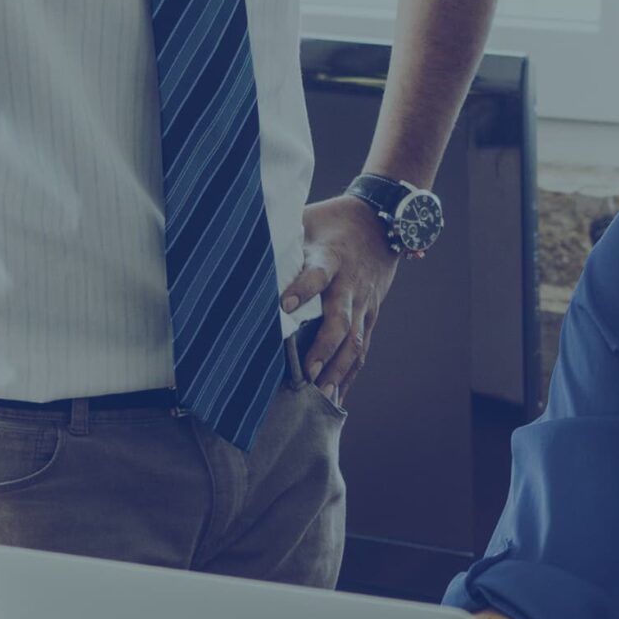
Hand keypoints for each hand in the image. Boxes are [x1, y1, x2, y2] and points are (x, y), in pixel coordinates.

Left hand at [280, 194, 403, 401]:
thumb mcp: (306, 221)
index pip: (317, 275)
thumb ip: (280, 239)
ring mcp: (364, 303)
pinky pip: (363, 348)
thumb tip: (237, 246)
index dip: (302, 290)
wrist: (381, 223)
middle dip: (324, 349)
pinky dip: (350, 374)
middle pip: (341, 321)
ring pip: (355, 342)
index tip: (284, 306)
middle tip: (306, 374)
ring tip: (321, 396)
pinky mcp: (371, 315)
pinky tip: (336, 396)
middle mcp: (350, 285)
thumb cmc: (331, 223)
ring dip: (338, 370)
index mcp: (330, 258)